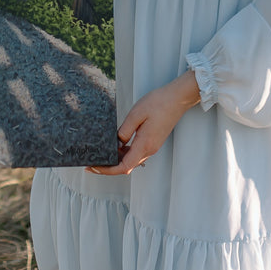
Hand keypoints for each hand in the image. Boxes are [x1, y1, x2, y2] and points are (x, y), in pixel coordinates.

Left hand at [86, 71, 201, 175]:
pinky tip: (116, 145)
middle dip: (109, 167)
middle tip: (93, 162)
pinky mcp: (153, 142)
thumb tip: (116, 144)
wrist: (178, 99)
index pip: (124, 167)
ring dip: (117, 160)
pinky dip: (124, 153)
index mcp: (144, 145)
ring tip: (102, 153)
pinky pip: (136, 153)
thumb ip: (124, 131)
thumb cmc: (159, 103)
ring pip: (131, 160)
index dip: (107, 170)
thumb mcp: (136, 114)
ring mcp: (152, 146)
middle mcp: (149, 149)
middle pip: (126, 166)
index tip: (94, 167)